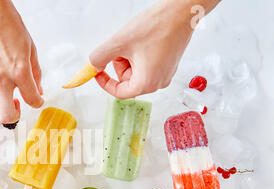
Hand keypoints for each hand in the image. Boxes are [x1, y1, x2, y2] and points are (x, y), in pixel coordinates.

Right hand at [0, 0, 43, 123]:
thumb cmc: (8, 24)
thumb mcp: (31, 48)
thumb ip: (35, 73)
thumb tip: (38, 90)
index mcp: (19, 70)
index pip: (32, 100)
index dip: (37, 103)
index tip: (36, 100)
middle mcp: (1, 77)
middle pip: (6, 115)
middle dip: (14, 116)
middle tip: (15, 106)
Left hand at [89, 0, 220, 98]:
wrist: (182, 10)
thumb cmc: (157, 26)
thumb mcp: (119, 42)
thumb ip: (100, 58)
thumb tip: (92, 66)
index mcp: (147, 83)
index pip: (119, 93)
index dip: (105, 82)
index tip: (97, 72)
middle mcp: (159, 82)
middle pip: (127, 80)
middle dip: (119, 64)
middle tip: (121, 46)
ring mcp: (165, 73)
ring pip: (136, 71)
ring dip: (128, 57)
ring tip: (134, 40)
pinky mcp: (168, 63)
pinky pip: (146, 63)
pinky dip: (138, 54)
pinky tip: (143, 39)